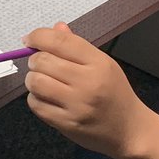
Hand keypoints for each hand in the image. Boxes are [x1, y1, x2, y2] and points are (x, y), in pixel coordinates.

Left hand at [23, 22, 154, 157]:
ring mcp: (76, 105)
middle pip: (43, 61)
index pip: (61, 41)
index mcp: (98, 63)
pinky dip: (35, 99)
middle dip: (35, 60)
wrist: (129, 130)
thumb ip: (77, 46)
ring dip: (33, 79)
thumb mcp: (103, 64)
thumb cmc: (114, 93)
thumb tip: (56, 28)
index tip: (29, 39)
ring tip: (42, 81)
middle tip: (40, 65)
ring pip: (35, 82)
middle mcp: (88, 82)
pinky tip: (46, 98)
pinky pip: (36, 105)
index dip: (39, 36)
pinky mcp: (66, 123)